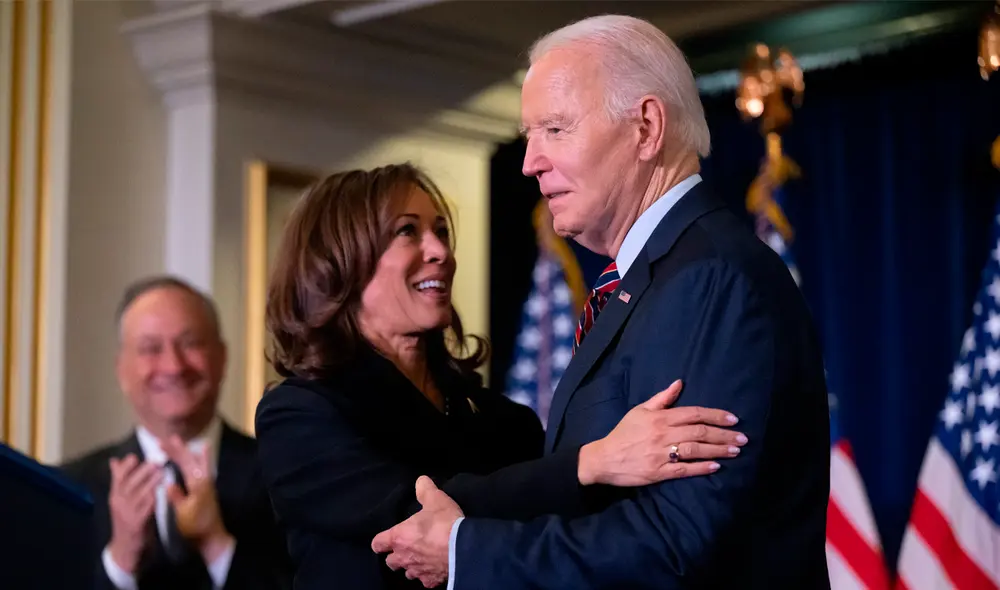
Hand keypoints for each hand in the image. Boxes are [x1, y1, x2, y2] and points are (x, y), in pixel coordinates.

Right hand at [107, 453, 161, 572]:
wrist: (125, 546)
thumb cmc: (126, 518)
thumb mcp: (121, 499)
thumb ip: (120, 480)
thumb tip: (115, 460)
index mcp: (114, 495)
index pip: (117, 477)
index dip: (125, 466)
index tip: (135, 456)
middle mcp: (118, 502)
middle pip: (129, 483)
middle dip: (142, 471)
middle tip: (155, 461)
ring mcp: (127, 512)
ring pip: (140, 493)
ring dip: (151, 482)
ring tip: (162, 472)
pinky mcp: (137, 522)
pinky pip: (147, 507)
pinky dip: (154, 498)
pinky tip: (162, 491)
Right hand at [161, 436, 233, 561]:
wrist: (211, 537)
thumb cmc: (195, 526)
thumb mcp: (183, 513)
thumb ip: (177, 496)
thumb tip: (168, 482)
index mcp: (197, 483)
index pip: (184, 462)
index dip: (173, 452)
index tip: (161, 443)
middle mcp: (204, 479)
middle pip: (191, 459)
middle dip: (179, 448)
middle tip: (168, 438)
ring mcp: (207, 483)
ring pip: (197, 461)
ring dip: (187, 451)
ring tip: (178, 442)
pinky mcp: (206, 488)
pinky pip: (201, 467)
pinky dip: (197, 458)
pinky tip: (198, 453)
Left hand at [371, 476, 462, 587]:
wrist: (464, 549)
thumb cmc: (444, 523)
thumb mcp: (435, 499)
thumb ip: (425, 490)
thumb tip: (420, 480)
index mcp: (399, 537)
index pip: (378, 543)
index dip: (382, 541)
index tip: (388, 538)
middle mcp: (403, 557)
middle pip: (390, 562)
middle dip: (396, 556)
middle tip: (408, 546)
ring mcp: (417, 571)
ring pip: (408, 573)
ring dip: (412, 566)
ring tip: (424, 557)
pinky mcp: (431, 581)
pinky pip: (425, 580)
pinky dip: (429, 575)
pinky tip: (437, 567)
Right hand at [578, 379, 746, 485]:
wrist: (604, 458)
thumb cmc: (623, 433)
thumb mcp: (640, 410)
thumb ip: (662, 398)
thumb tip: (679, 383)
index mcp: (660, 418)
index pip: (693, 414)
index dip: (715, 416)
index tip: (733, 419)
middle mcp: (663, 435)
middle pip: (699, 433)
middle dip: (724, 435)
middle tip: (743, 438)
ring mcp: (661, 455)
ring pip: (695, 451)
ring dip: (718, 450)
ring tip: (735, 451)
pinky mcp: (659, 473)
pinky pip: (684, 470)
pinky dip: (701, 468)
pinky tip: (716, 467)